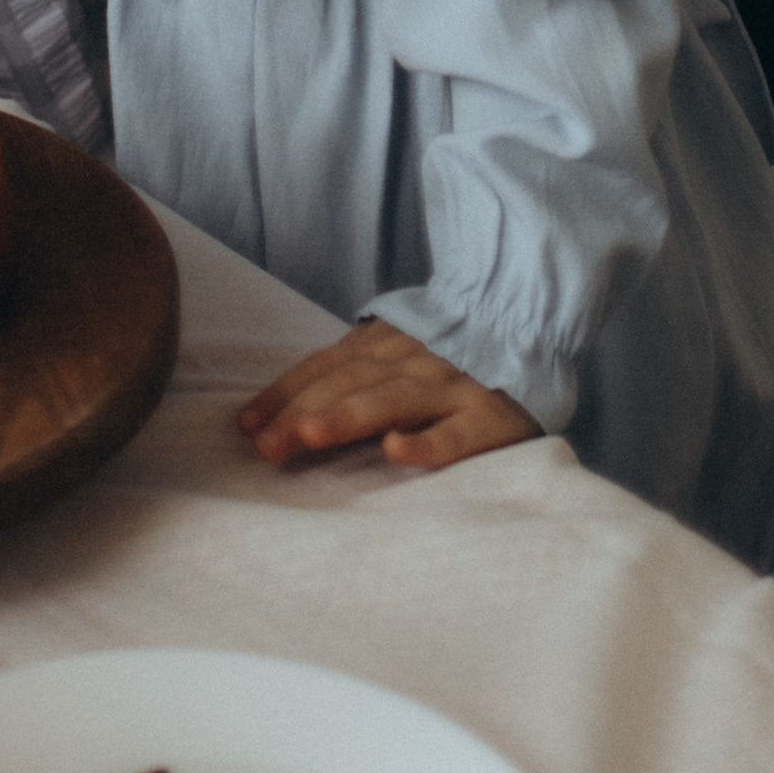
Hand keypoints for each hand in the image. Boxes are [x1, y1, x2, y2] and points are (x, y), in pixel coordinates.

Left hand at [236, 319, 542, 473]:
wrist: (526, 319)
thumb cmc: (447, 351)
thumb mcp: (392, 349)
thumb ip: (347, 370)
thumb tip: (279, 411)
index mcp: (382, 348)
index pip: (322, 369)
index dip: (283, 396)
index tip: (247, 428)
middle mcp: (409, 363)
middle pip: (347, 387)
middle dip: (301, 415)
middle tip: (265, 448)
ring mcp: (448, 387)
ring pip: (391, 402)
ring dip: (347, 418)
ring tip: (309, 436)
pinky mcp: (488, 417)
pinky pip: (455, 432)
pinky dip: (427, 442)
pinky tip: (398, 453)